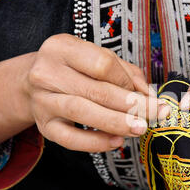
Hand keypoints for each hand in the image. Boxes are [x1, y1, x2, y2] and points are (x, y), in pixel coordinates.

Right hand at [23, 34, 168, 151]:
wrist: (33, 84)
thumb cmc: (75, 69)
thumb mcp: (96, 58)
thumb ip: (126, 73)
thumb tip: (149, 96)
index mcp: (62, 47)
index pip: (102, 64)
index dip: (127, 81)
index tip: (144, 94)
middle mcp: (47, 72)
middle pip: (96, 90)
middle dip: (132, 105)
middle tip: (156, 114)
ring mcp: (42, 100)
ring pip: (83, 112)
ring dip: (116, 122)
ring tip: (140, 128)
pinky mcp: (44, 125)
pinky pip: (70, 139)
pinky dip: (96, 142)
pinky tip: (116, 141)